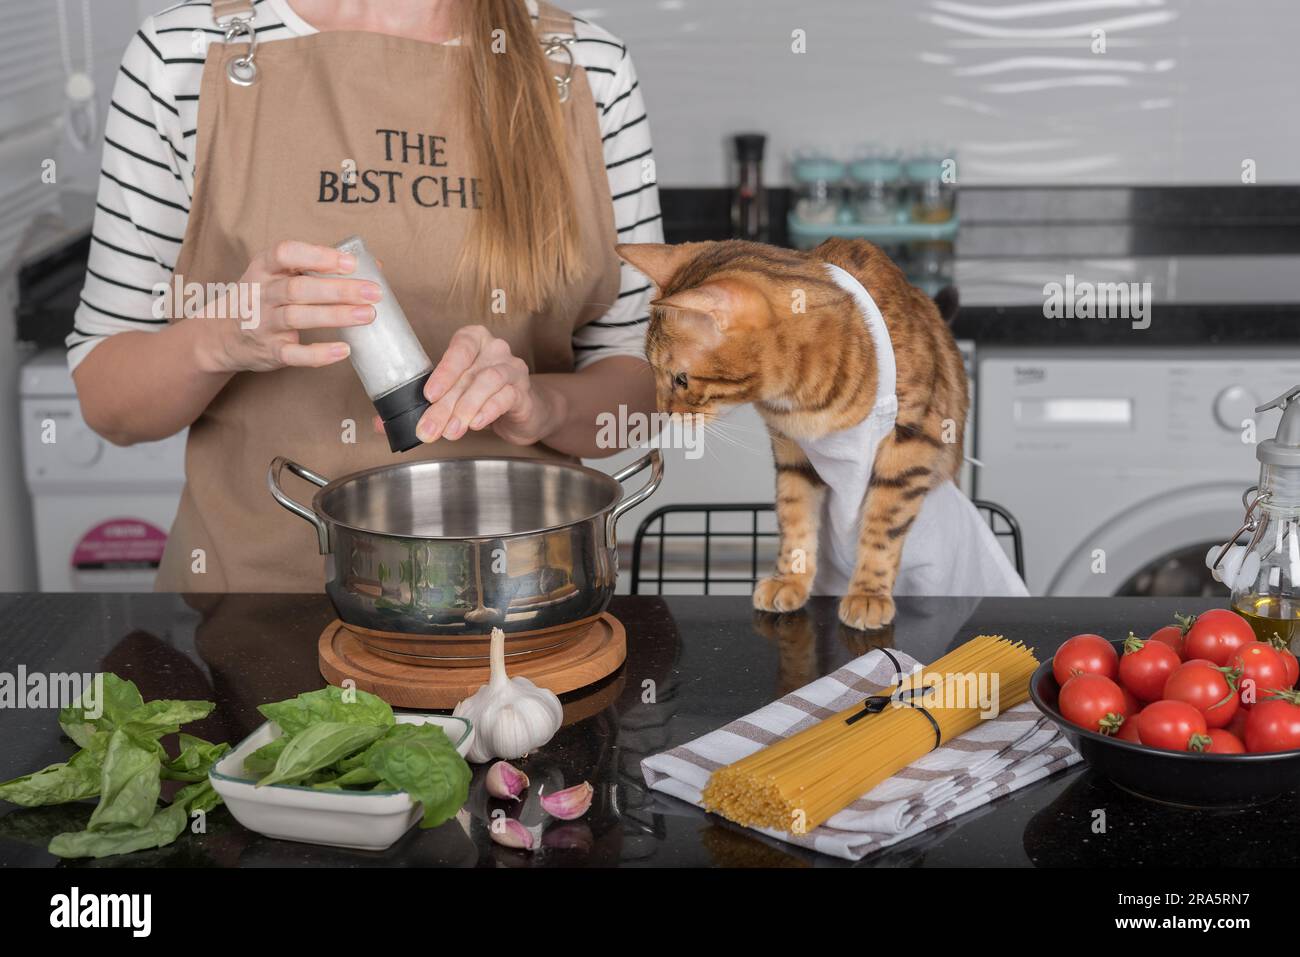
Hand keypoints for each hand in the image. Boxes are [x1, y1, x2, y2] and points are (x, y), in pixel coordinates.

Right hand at [196, 240, 380, 373]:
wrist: (222, 335)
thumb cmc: (263, 298)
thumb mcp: (278, 275)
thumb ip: (318, 268)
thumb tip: (373, 267)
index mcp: (264, 268)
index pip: (286, 254)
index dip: (318, 256)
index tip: (350, 263)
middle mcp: (261, 293)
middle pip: (299, 288)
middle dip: (338, 289)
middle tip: (373, 292)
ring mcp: (263, 323)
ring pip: (298, 317)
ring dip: (335, 315)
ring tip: (368, 315)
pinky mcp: (270, 351)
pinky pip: (294, 353)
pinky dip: (318, 353)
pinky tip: (344, 349)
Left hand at [389, 325, 557, 445]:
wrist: (522, 411)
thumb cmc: (482, 396)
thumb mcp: (451, 395)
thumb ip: (419, 405)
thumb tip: (381, 425)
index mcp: (473, 340)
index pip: (459, 347)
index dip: (444, 370)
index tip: (427, 395)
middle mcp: (495, 349)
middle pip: (468, 374)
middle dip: (445, 405)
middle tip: (428, 428)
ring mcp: (513, 368)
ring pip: (488, 382)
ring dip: (466, 409)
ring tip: (451, 431)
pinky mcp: (524, 392)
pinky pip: (507, 396)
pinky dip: (489, 411)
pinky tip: (476, 424)